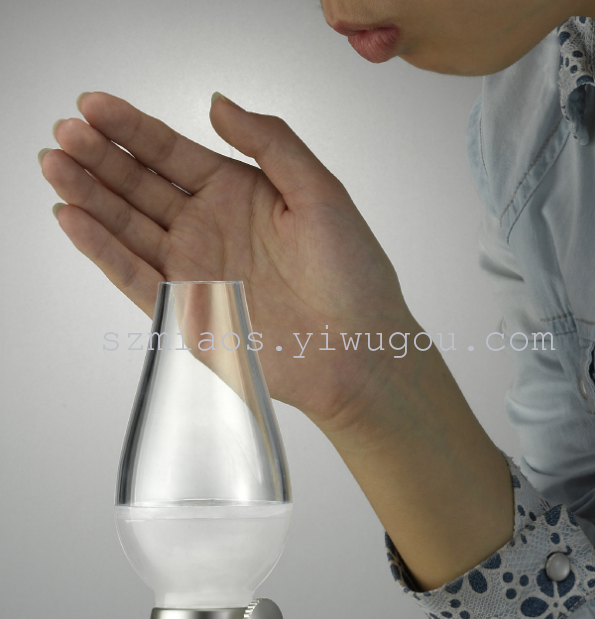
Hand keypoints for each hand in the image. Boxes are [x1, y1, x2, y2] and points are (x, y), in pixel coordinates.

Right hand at [40, 92, 415, 435]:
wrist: (358, 350)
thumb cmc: (352, 273)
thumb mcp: (320, 192)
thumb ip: (271, 143)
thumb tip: (216, 103)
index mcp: (238, 193)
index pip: (173, 153)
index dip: (133, 128)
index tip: (93, 105)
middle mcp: (209, 227)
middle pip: (142, 186)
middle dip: (101, 158)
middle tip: (65, 132)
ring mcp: (194, 268)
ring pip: (129, 227)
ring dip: (90, 197)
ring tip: (55, 164)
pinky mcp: (185, 310)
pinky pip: (135, 276)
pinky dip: (102, 250)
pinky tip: (73, 219)